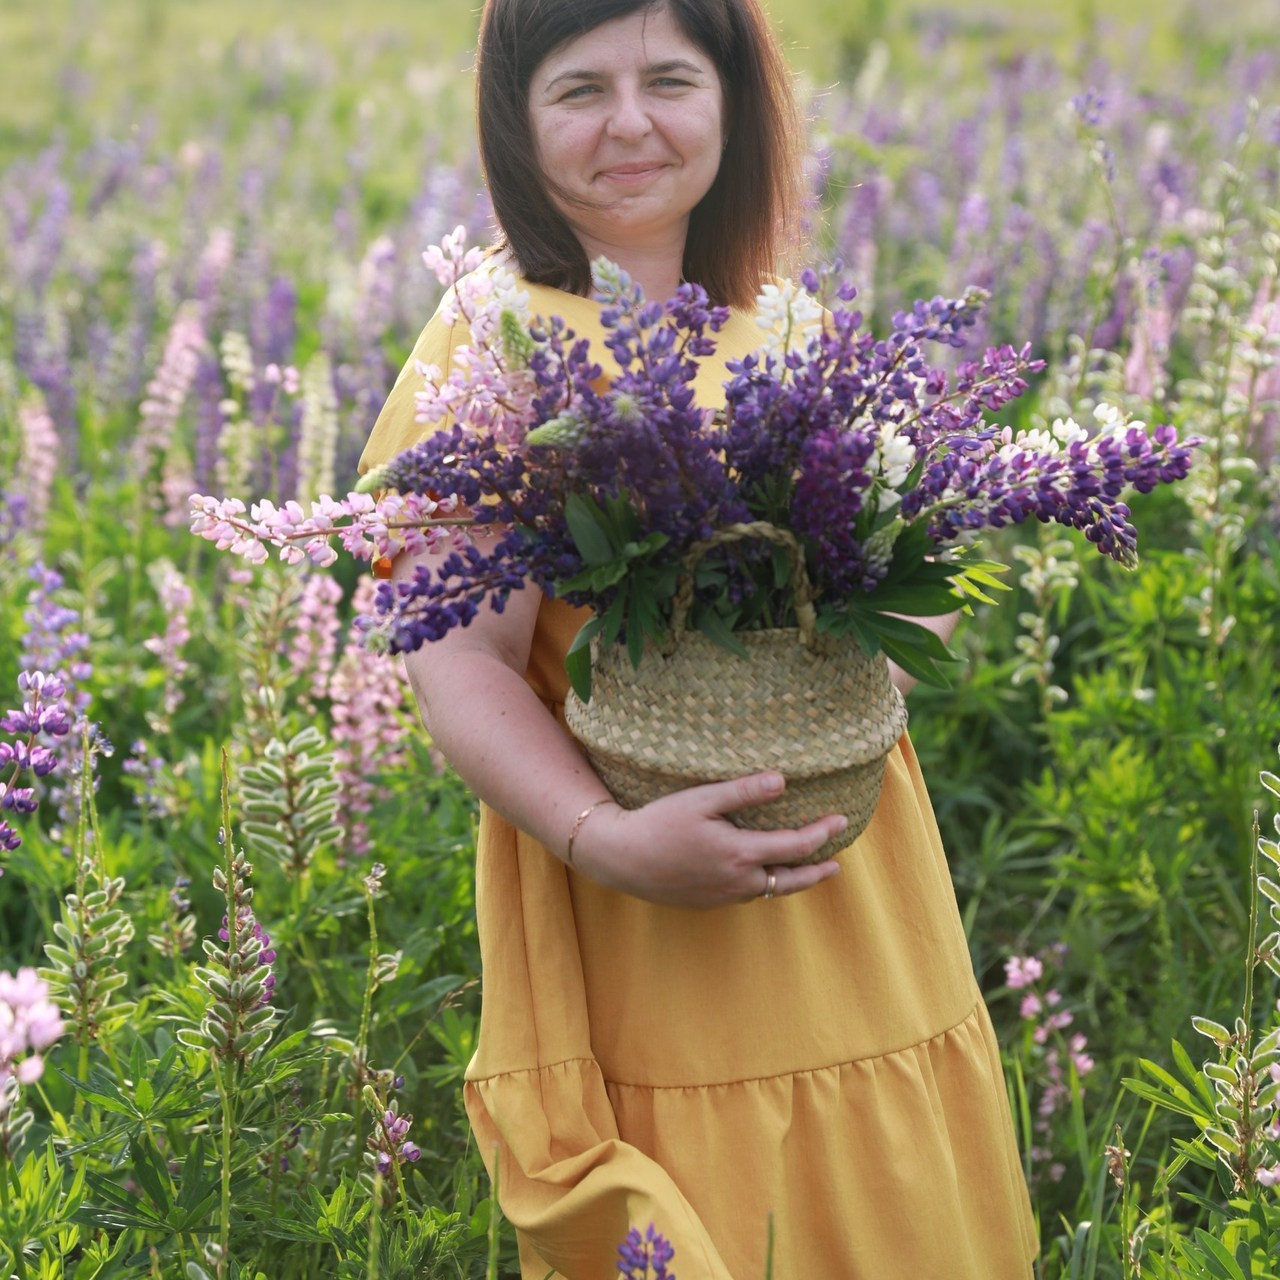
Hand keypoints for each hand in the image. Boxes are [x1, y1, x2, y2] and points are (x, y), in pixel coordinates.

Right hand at [568, 771, 844, 908]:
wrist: (621, 858)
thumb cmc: (659, 822)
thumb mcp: (701, 800)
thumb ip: (743, 792)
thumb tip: (782, 781)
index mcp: (740, 854)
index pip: (794, 846)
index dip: (821, 833)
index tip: (840, 820)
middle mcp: (737, 881)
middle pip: (790, 880)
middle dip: (816, 870)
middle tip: (836, 863)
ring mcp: (722, 895)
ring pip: (768, 890)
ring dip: (791, 880)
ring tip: (806, 871)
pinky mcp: (707, 902)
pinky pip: (745, 894)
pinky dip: (763, 885)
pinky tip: (761, 875)